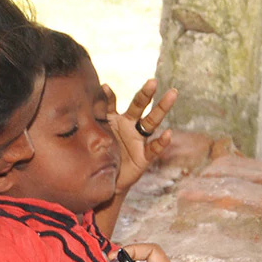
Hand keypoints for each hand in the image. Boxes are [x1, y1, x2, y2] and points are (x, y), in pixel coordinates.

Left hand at [105, 78, 178, 193]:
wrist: (108, 179)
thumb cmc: (103, 155)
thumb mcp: (97, 135)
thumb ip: (96, 118)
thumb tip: (89, 98)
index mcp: (118, 120)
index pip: (114, 104)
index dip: (110, 96)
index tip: (105, 87)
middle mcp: (131, 127)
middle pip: (140, 107)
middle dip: (146, 94)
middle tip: (152, 81)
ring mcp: (139, 141)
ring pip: (152, 122)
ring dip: (162, 108)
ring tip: (172, 94)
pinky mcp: (144, 157)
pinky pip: (154, 148)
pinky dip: (162, 142)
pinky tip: (168, 134)